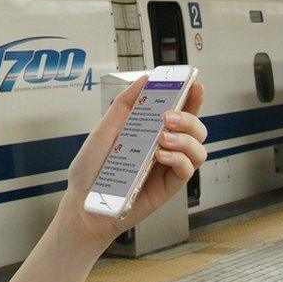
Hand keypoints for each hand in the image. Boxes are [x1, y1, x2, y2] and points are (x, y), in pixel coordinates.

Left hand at [58, 75, 206, 248]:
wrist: (83, 200)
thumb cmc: (92, 168)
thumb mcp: (106, 128)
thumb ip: (126, 104)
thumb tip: (145, 80)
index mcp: (151, 132)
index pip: (179, 112)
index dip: (191, 97)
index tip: (194, 84)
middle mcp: (164, 148)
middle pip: (196, 129)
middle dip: (189, 117)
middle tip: (168, 117)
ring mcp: (168, 168)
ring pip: (199, 149)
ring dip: (186, 139)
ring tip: (162, 138)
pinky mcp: (168, 187)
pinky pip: (187, 171)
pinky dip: (179, 159)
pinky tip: (161, 155)